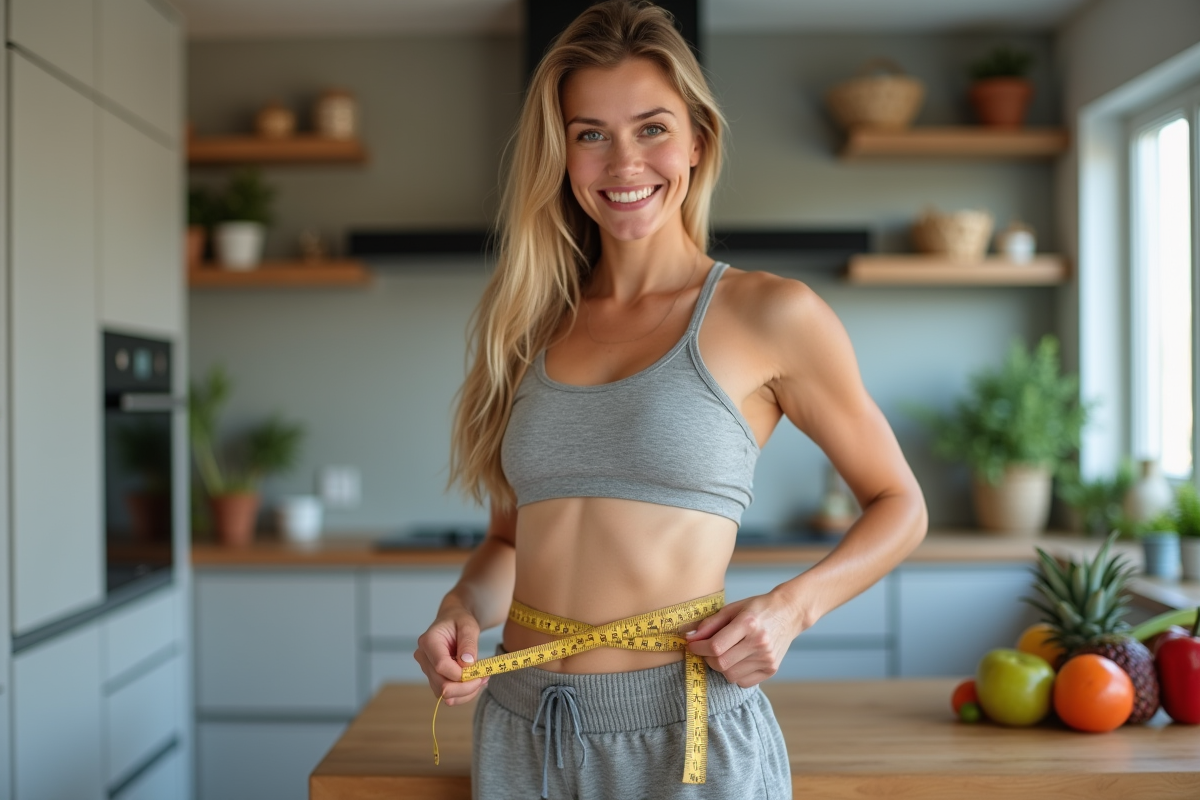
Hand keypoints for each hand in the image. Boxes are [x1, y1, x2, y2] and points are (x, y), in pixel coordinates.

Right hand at [414, 602, 488, 704]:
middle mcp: (423, 657)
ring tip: (482, 678)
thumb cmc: (460, 620)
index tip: (479, 672)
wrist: (453, 621)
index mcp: (428, 641)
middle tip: (484, 678)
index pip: (441, 666)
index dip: (460, 674)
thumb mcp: (469, 625)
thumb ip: (468, 643)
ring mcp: (427, 670)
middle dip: (466, 687)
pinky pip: (448, 695)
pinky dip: (464, 693)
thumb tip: (467, 664)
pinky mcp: (434, 678)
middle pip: (441, 684)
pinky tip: (475, 682)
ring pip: (444, 694)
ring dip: (466, 692)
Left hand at [685, 593, 800, 687]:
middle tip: (707, 649)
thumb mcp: (732, 609)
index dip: (698, 648)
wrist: (789, 613)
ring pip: (730, 675)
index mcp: (748, 623)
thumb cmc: (758, 608)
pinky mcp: (771, 669)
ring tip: (724, 653)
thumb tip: (689, 638)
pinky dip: (734, 674)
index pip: (715, 646)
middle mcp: (759, 643)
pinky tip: (737, 660)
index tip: (692, 645)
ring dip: (720, 666)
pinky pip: (743, 682)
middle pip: (721, 663)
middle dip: (707, 658)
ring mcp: (767, 658)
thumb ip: (709, 624)